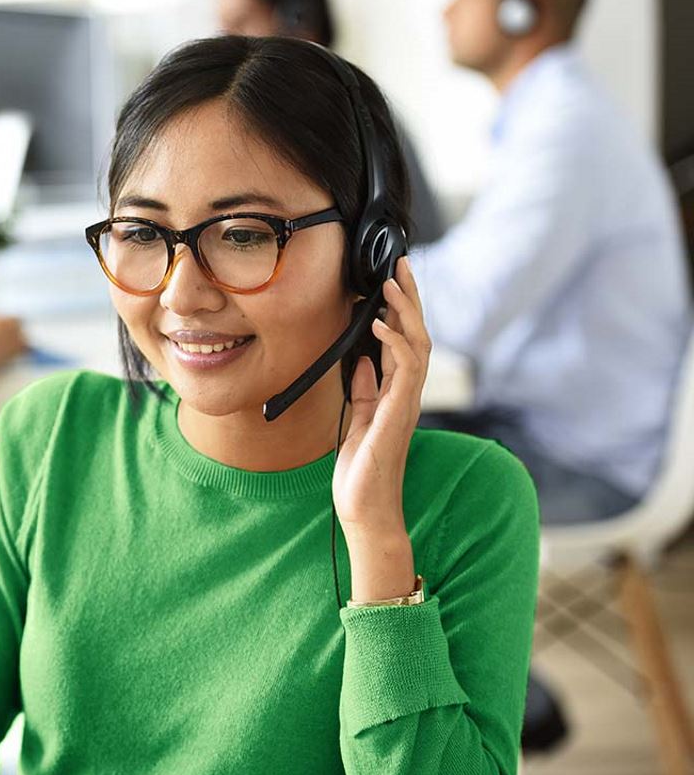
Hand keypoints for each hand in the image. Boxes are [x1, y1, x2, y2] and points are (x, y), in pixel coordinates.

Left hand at [331, 256, 431, 601]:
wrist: (364, 509)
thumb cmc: (362, 471)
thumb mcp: (357, 420)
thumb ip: (364, 391)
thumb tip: (361, 362)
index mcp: (397, 393)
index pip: (405, 340)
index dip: (401, 309)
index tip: (391, 278)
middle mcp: (407, 394)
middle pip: (418, 334)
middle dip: (410, 298)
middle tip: (400, 264)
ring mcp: (406, 404)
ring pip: (417, 346)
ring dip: (404, 312)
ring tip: (390, 284)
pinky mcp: (398, 415)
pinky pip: (404, 371)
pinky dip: (393, 343)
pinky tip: (377, 325)